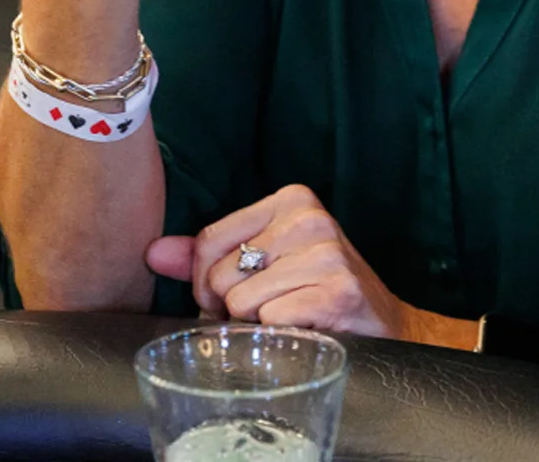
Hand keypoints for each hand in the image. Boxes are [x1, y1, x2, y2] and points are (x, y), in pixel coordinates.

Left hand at [146, 185, 415, 337]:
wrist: (385, 325)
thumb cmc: (317, 290)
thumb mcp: (266, 260)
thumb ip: (207, 256)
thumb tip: (153, 253)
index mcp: (289, 199)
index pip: (208, 240)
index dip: (203, 282)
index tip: (224, 299)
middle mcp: (309, 218)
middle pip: (220, 275)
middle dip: (227, 309)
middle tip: (259, 315)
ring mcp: (327, 253)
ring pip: (240, 304)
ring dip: (253, 327)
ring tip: (283, 322)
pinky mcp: (338, 292)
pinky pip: (270, 322)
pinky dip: (279, 338)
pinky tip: (302, 331)